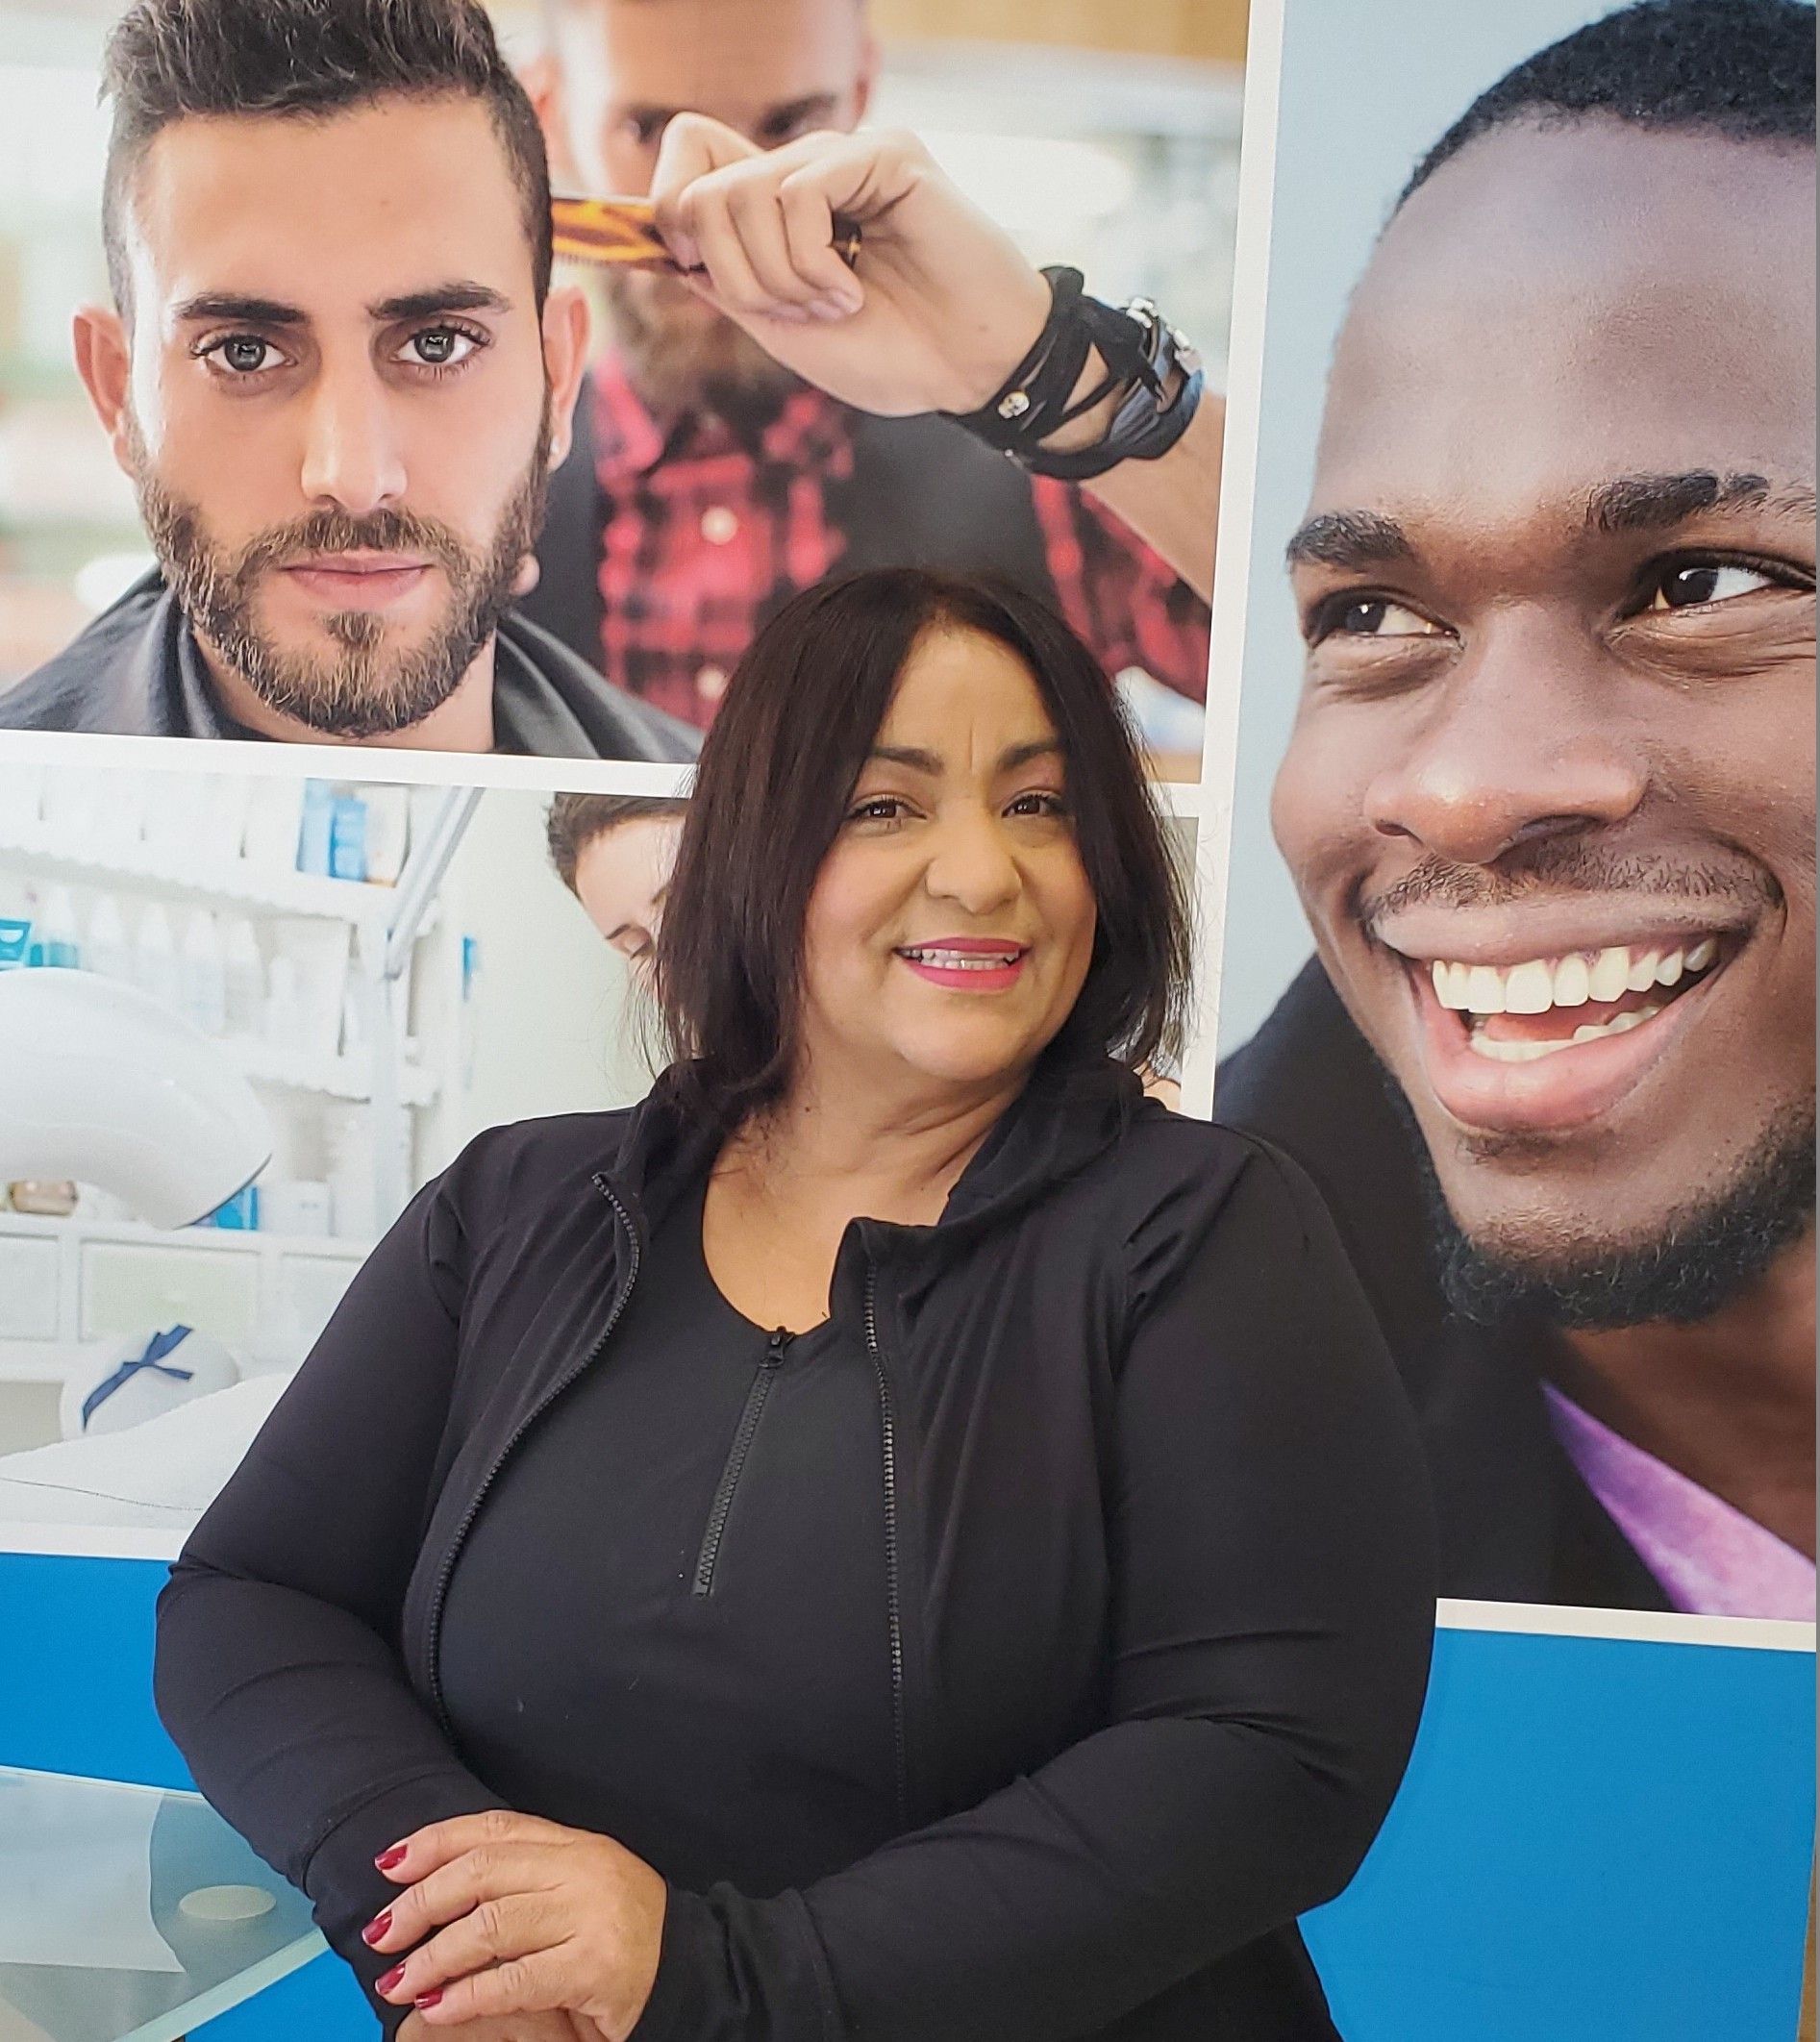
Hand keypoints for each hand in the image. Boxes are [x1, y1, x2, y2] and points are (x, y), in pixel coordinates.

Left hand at [367, 1810, 665, 2039]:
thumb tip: (434, 1890)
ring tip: (400, 1982)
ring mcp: (590, 1914)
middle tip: (384, 1934)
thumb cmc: (620, 1937)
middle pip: (482, 1872)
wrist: (691, 1973)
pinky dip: (466, 1995)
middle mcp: (581, 1868)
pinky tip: (438, 2009)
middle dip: (422, 1902)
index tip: (390, 1863)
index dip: (436, 1841)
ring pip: (490, 1925)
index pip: (494, 1828)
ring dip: (434, 1958)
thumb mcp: (575, 1891)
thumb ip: (522, 1880)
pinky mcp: (594, 1966)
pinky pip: (514, 1979)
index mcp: (574, 1845)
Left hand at [649, 115, 1053, 417]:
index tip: (698, 277)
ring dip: (779, 276)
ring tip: (837, 304)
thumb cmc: (892, 355)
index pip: (687, 156)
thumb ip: (725, 282)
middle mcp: (805, 168)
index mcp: (777, 205)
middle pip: (699, 188)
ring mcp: (843, 156)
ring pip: (742, 194)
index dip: (668, 216)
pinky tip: (855, 289)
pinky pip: (798, 194)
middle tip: (797, 311)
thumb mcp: (783, 328)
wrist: (970, 370)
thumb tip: (658, 245)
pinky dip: (813, 262)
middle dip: (734, 274)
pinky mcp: (883, 154)